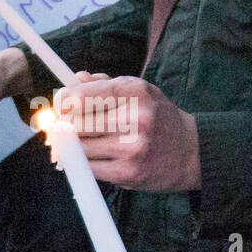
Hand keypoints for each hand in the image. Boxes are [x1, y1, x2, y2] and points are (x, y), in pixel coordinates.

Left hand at [55, 76, 200, 190]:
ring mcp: (131, 147)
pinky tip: (95, 158)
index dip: (62, 103)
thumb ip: (104, 84)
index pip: (81, 96)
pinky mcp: (128, 172)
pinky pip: (88, 169)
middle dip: (65, 126)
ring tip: (84, 142)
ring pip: (78, 148)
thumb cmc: (156, 117)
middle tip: (64, 128)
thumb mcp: (138, 91)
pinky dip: (85, 164)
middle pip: (74, 124)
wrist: (191, 151)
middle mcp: (135, 118)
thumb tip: (74, 79)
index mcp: (134, 91)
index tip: (60, 107)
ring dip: (74, 147)